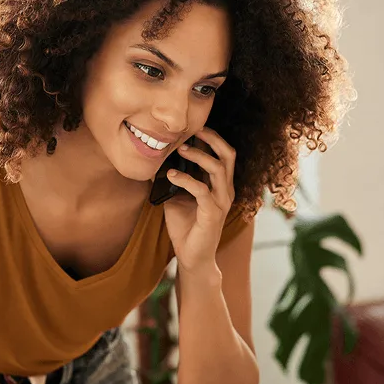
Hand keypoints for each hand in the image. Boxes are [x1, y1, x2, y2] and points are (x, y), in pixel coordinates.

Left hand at [162, 127, 236, 274]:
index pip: (224, 154)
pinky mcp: (212, 214)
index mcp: (221, 185)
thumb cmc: (186, 227)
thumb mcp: (177, 197)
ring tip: (180, 149)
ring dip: (198, 156)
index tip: (194, 127)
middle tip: (193, 130)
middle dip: (212, 138)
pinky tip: (171, 175)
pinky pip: (201, 190)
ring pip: (218, 169)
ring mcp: (221, 202)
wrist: (192, 257)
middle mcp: (226, 191)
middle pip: (228, 155)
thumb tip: (155, 161)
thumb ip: (173, 180)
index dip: (213, 138)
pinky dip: (185, 179)